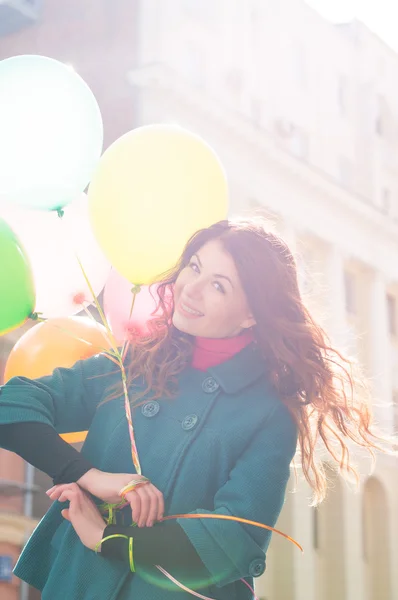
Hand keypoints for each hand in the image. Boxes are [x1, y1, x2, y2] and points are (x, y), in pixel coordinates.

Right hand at [47, 469, 164, 527]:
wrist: (94, 481)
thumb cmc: (110, 490)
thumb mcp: (127, 495)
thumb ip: (138, 501)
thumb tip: (147, 515)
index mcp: (143, 481)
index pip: (158, 494)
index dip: (160, 508)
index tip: (158, 520)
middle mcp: (140, 480)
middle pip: (154, 498)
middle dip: (153, 513)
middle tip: (148, 525)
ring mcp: (132, 482)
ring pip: (146, 500)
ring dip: (145, 514)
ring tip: (141, 525)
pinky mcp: (124, 486)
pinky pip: (136, 500)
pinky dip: (137, 511)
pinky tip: (134, 519)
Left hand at [52, 482, 105, 550]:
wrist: (100, 536)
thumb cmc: (92, 532)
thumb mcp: (80, 522)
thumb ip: (72, 515)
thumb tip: (64, 511)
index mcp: (87, 502)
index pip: (75, 490)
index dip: (65, 490)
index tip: (57, 496)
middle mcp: (86, 498)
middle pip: (73, 485)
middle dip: (61, 487)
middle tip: (51, 494)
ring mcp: (82, 500)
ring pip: (71, 486)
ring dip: (60, 489)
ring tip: (52, 496)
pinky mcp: (78, 504)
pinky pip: (69, 492)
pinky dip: (63, 494)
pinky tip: (60, 500)